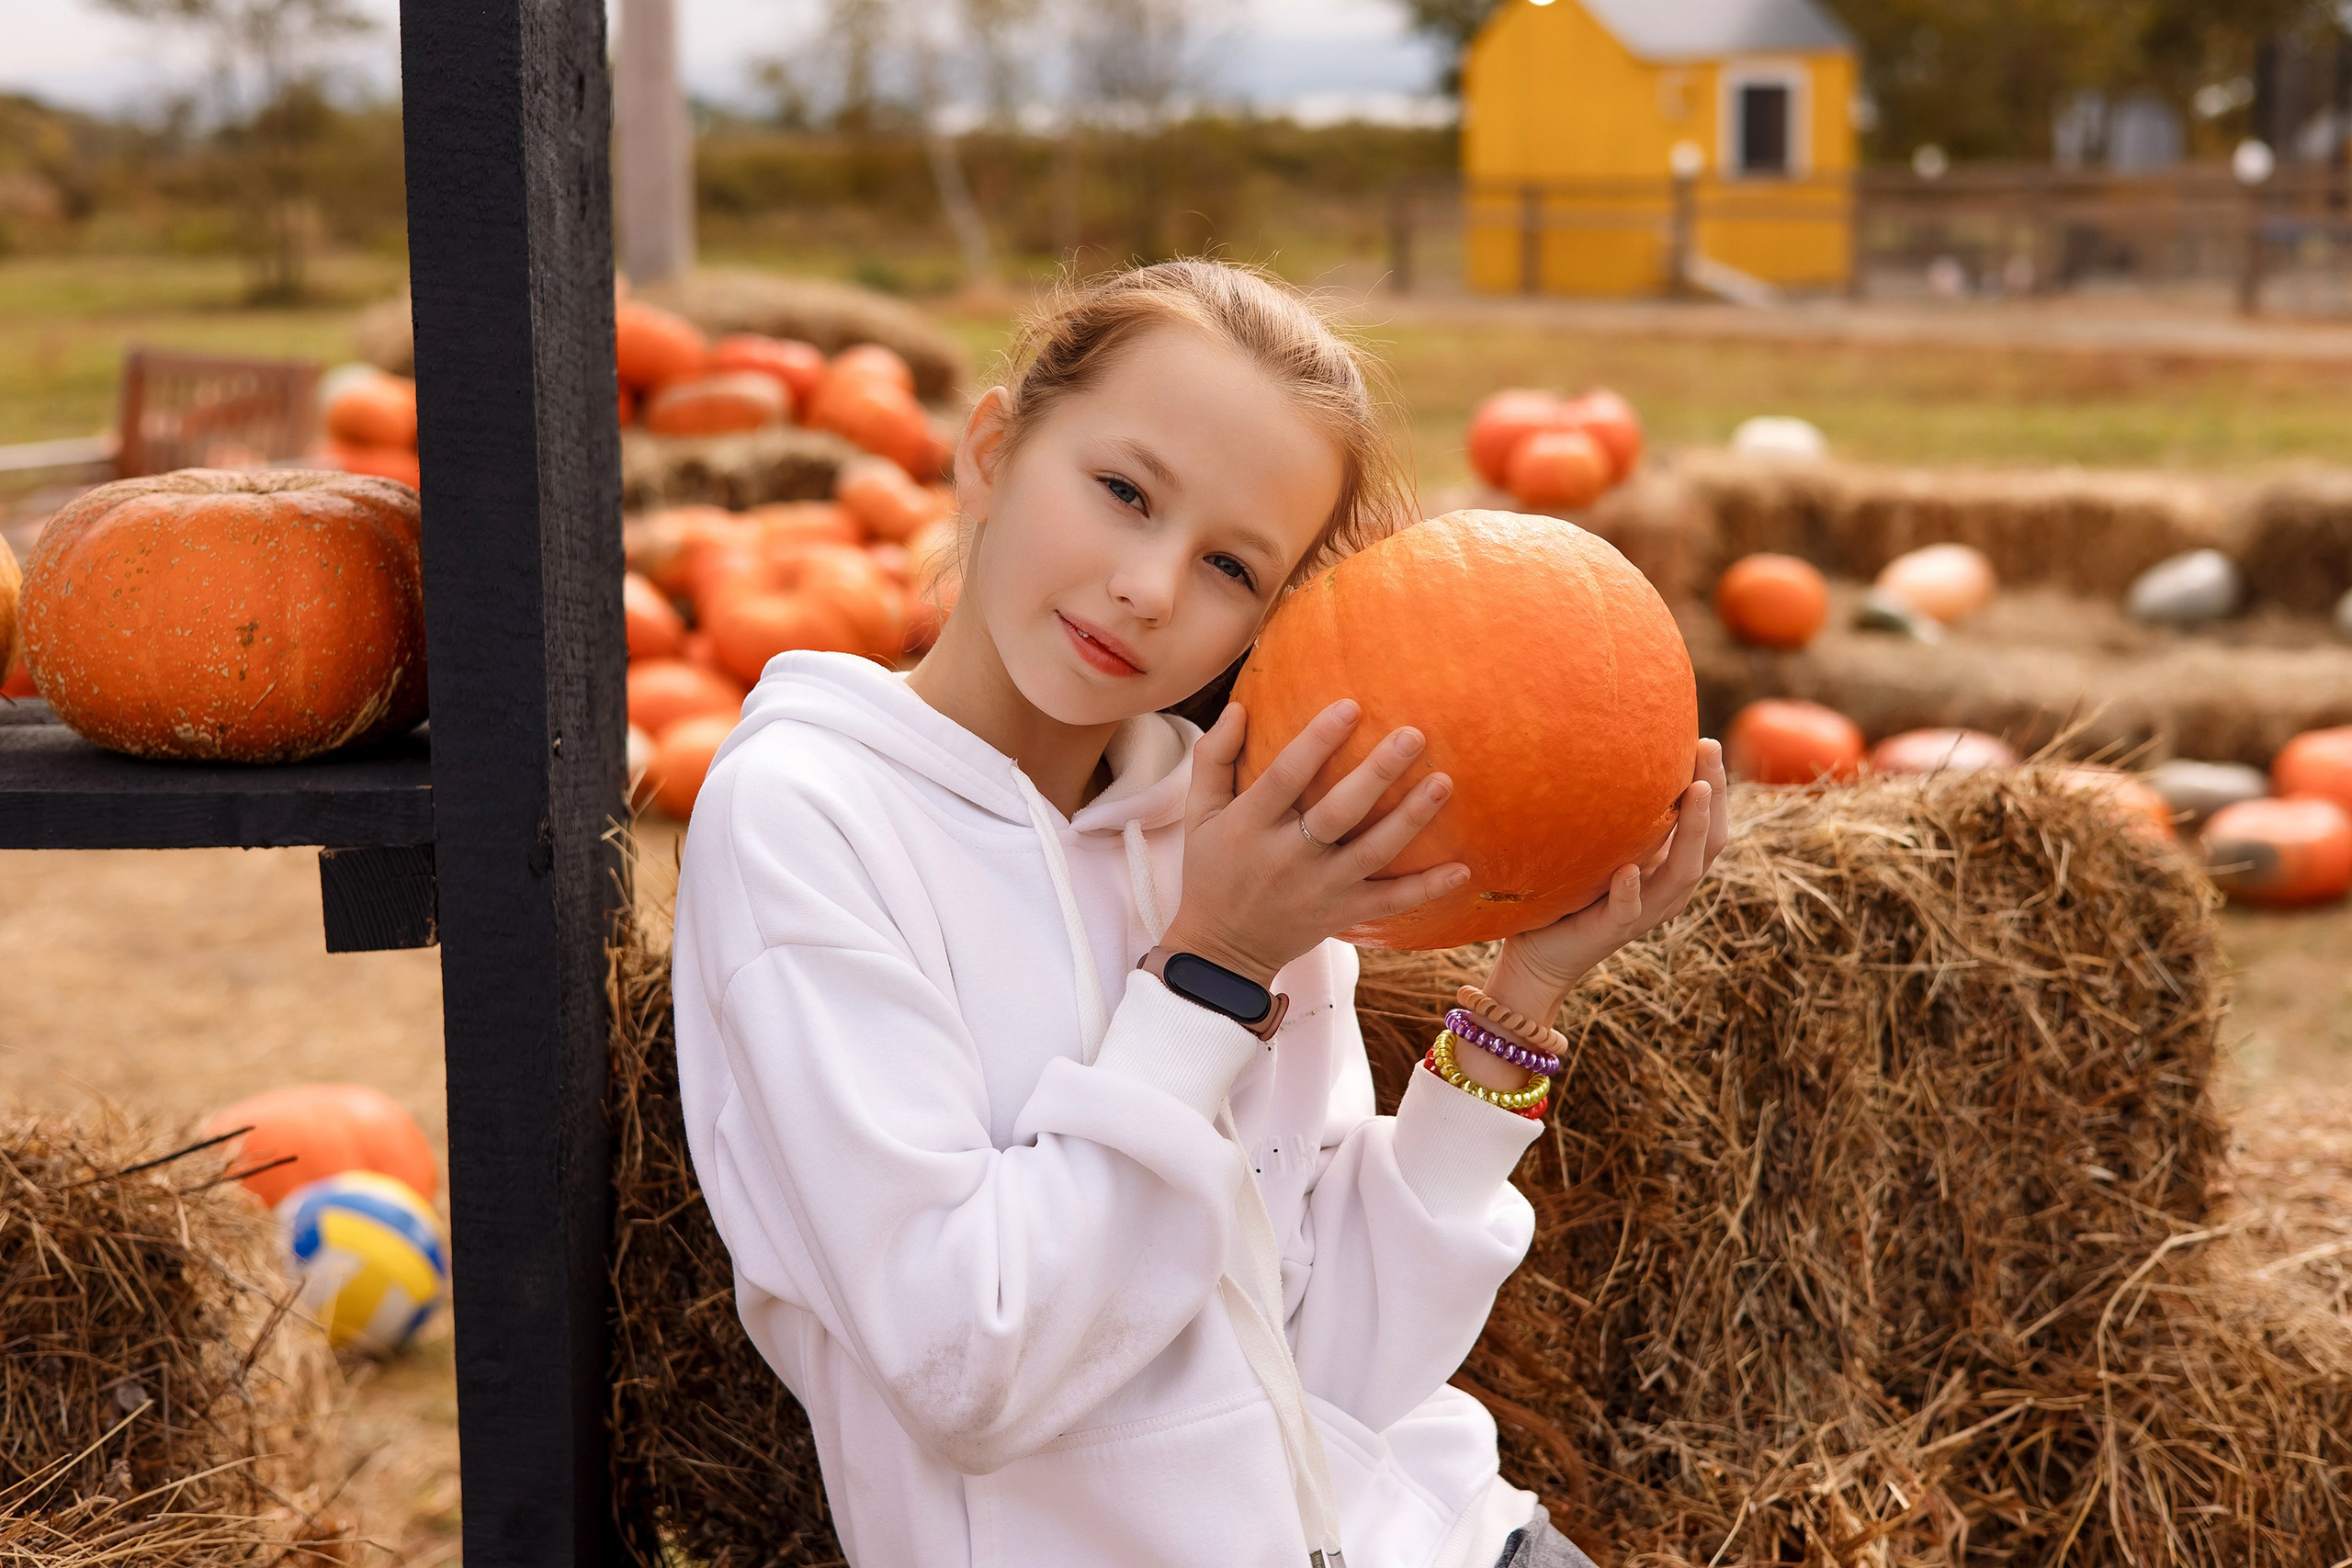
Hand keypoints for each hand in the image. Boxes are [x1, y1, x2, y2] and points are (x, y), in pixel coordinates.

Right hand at [1160, 700, 1468, 987]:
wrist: (1222, 950)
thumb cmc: (1213, 869)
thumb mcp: (1199, 815)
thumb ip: (1214, 759)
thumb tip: (1238, 709)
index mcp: (1249, 825)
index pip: (1285, 776)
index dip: (1316, 741)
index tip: (1351, 705)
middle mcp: (1286, 857)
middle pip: (1338, 812)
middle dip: (1377, 773)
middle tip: (1414, 735)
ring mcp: (1319, 889)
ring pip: (1371, 853)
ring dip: (1410, 818)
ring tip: (1444, 782)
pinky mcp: (1341, 915)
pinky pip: (1389, 903)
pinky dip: (1425, 889)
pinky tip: (1462, 869)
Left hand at [1485, 738, 1731, 1028]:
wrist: (1541, 952)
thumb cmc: (1574, 890)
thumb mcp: (1606, 848)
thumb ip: (1623, 818)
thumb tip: (1620, 754)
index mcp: (1671, 868)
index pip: (1709, 826)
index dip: (1716, 786)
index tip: (1707, 743)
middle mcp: (1667, 890)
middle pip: (1708, 844)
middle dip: (1713, 796)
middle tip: (1708, 750)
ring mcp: (1643, 912)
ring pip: (1681, 875)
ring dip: (1689, 831)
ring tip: (1693, 791)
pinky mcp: (1611, 930)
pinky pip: (1626, 911)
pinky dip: (1629, 891)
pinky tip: (1627, 869)